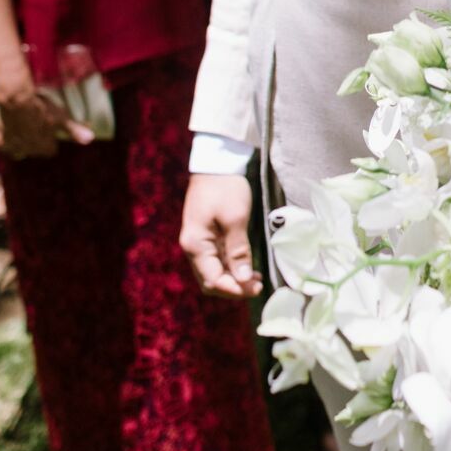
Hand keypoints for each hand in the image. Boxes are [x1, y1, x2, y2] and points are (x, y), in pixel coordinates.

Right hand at [0, 89, 94, 159]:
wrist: (16, 100)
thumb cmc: (42, 109)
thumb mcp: (62, 118)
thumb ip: (74, 130)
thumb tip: (91, 139)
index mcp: (43, 147)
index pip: (51, 151)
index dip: (53, 141)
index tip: (53, 133)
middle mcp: (28, 150)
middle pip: (35, 150)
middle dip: (38, 142)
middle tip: (40, 127)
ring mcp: (14, 144)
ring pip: (19, 149)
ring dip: (23, 141)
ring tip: (26, 129)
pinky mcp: (1, 136)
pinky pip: (4, 143)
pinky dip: (7, 138)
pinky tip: (9, 130)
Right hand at [180, 172, 261, 297]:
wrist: (217, 161)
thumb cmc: (225, 188)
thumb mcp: (236, 219)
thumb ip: (238, 251)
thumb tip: (243, 280)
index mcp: (196, 245)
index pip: (213, 280)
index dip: (235, 289)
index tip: (256, 289)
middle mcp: (193, 247)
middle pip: (210, 280)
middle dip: (233, 287)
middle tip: (257, 286)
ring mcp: (199, 241)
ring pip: (214, 271)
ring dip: (233, 278)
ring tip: (255, 279)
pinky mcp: (207, 235)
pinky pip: (216, 259)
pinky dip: (231, 266)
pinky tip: (247, 266)